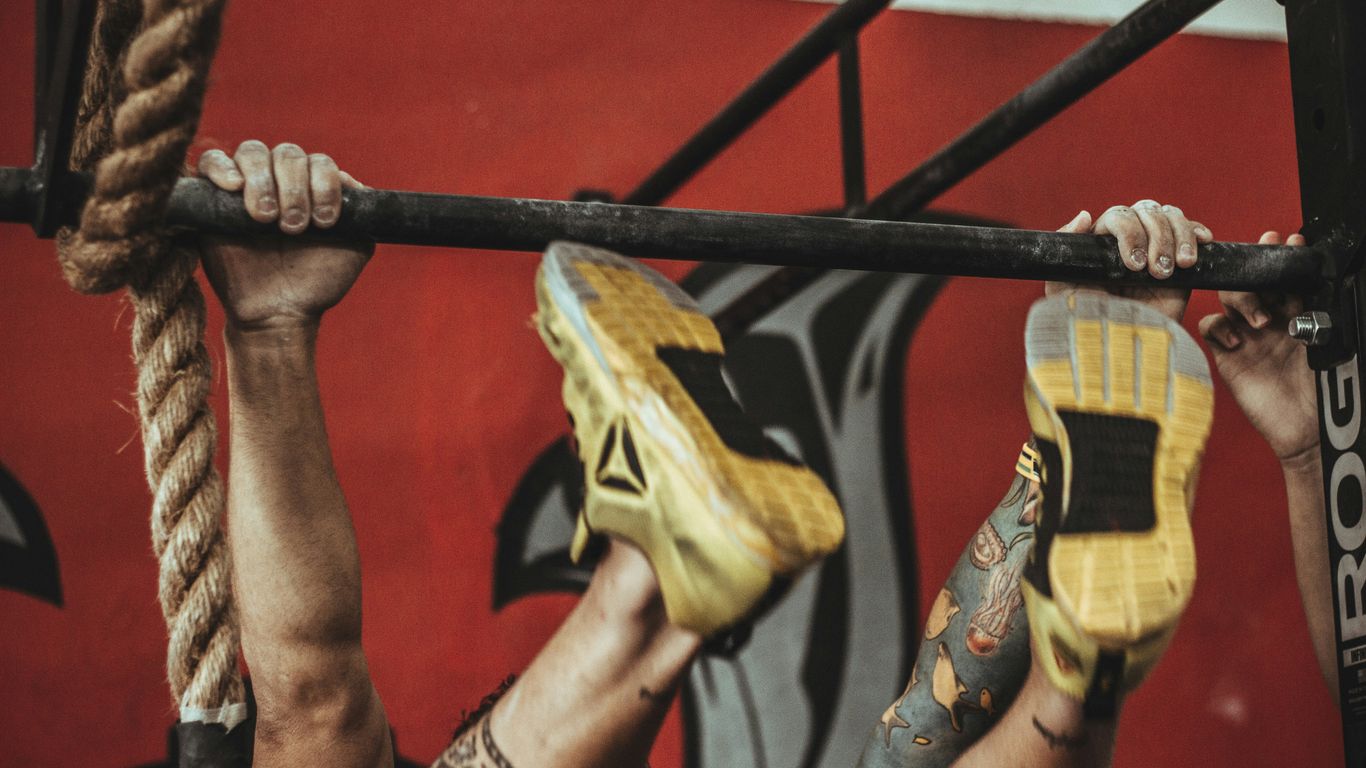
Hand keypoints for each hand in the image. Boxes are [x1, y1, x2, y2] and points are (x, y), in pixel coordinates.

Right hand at [197, 140, 372, 331]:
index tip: (325, 222)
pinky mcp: (210, 196)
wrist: (278, 313)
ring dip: (263, 181)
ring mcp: (245, 184)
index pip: (320, 163)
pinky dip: (222, 168)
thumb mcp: (353, 249)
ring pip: (252, 152)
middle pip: (287, 154)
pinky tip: (234, 188)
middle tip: (294, 227)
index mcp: (313, 187)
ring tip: (266, 218)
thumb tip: (350, 182)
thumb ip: (360, 216)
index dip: (324, 185)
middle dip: (295, 188)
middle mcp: (280, 179)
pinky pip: (209, 161)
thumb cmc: (315, 281)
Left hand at [1046, 200, 1212, 322]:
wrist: (1120, 348)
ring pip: (1170, 216)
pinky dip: (1196, 231)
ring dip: (1178, 236)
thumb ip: (1063, 253)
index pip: (1119, 216)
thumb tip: (1084, 216)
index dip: (1130, 233)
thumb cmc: (1087, 322)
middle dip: (1156, 238)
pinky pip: (1192, 231)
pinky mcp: (1180, 263)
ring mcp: (1155, 248)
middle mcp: (1128, 240)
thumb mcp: (1063, 290)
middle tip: (1156, 272)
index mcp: (1101, 242)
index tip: (1133, 265)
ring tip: (1178, 266)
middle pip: (1147, 211)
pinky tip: (1200, 243)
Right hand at [1199, 231, 1317, 465]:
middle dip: (1258, 271)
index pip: (1286, 276)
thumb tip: (1327, 286)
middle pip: (1253, 281)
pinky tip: (1236, 340)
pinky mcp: (1227, 356)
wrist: (1307, 432)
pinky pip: (1211, 328)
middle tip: (1267, 274)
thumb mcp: (1330, 347)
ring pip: (1230, 298)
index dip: (1285, 256)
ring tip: (1259, 319)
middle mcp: (1271, 321)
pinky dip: (1219, 327)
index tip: (1291, 239)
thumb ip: (1322, 319)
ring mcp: (1247, 337)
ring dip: (1242, 300)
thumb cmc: (1325, 393)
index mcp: (1298, 315)